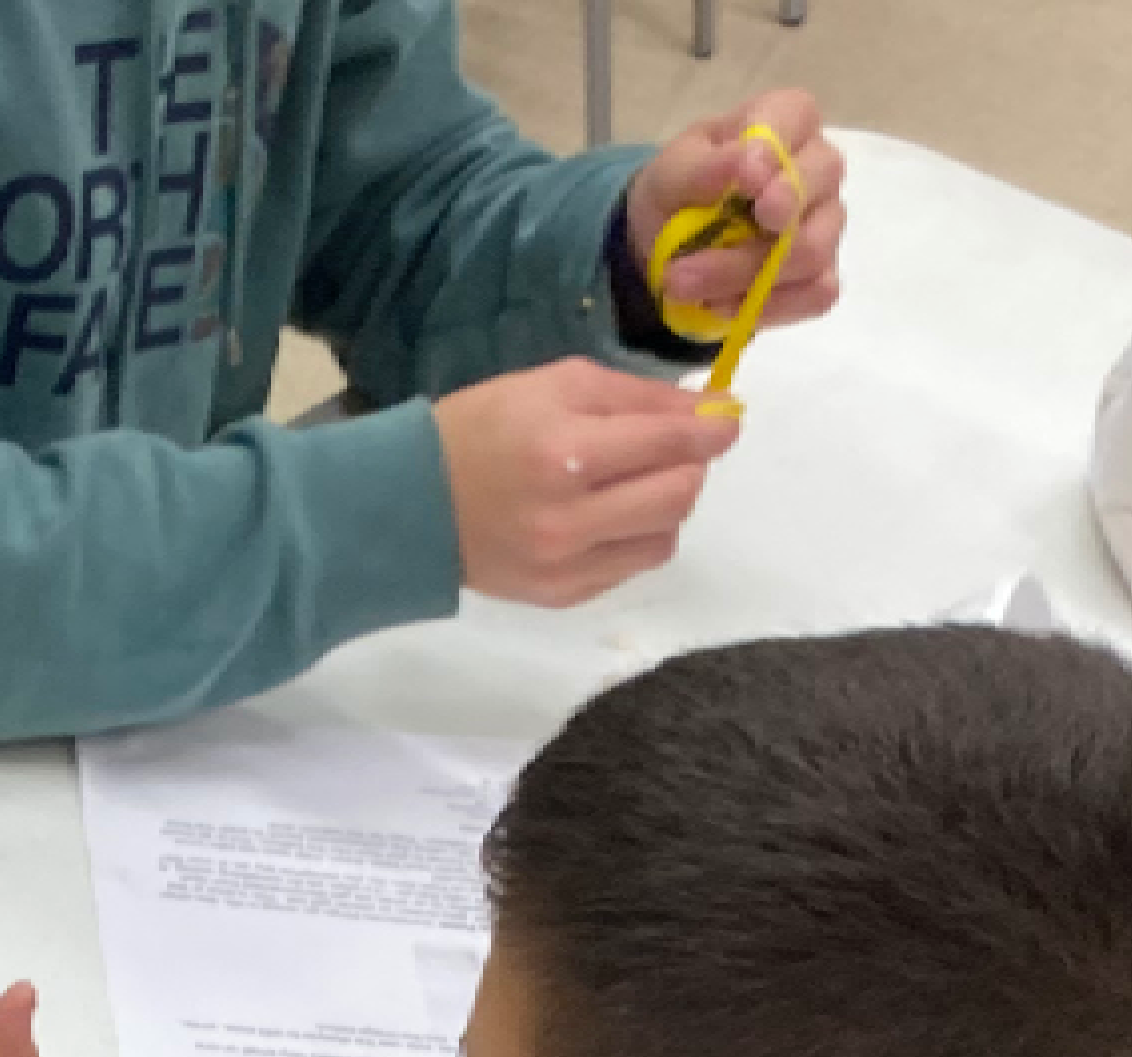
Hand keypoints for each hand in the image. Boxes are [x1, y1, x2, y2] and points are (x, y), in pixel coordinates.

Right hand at [433, 360, 738, 605]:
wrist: (407, 503)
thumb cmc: (482, 428)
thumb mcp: (555, 385)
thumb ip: (637, 397)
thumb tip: (709, 412)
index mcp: (565, 453)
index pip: (673, 443)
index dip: (712, 429)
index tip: (724, 420)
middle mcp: (568, 517)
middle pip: (680, 495)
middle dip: (689, 466)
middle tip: (668, 452)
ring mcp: (563, 565)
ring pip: (664, 538)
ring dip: (662, 507)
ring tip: (629, 488)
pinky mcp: (558, 596)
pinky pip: (630, 568)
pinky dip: (633, 539)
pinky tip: (602, 520)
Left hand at [624, 91, 846, 330]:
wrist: (668, 246)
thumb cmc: (678, 192)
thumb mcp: (671, 173)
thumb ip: (707, 166)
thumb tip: (750, 161)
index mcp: (786, 120)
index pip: (796, 119)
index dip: (774, 153)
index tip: (746, 181)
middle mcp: (820, 167)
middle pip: (815, 189)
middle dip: (758, 223)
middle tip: (696, 254)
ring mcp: (827, 222)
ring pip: (811, 251)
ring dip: (739, 276)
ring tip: (681, 284)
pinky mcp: (822, 273)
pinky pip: (815, 293)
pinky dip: (763, 306)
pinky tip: (719, 305)